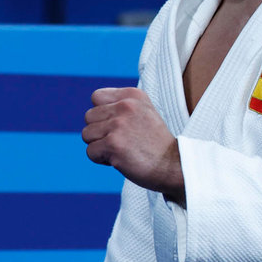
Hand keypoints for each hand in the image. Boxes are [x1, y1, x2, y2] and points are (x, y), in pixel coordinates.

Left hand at [83, 87, 184, 204]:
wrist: (174, 166)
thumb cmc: (156, 144)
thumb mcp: (144, 112)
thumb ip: (121, 106)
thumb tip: (94, 110)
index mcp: (132, 95)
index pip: (96, 97)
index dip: (102, 114)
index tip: (118, 126)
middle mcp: (125, 106)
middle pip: (89, 117)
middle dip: (99, 132)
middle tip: (121, 141)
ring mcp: (118, 125)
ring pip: (87, 134)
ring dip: (100, 146)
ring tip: (121, 150)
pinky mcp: (113, 144)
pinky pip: (90, 151)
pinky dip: (101, 160)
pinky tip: (119, 160)